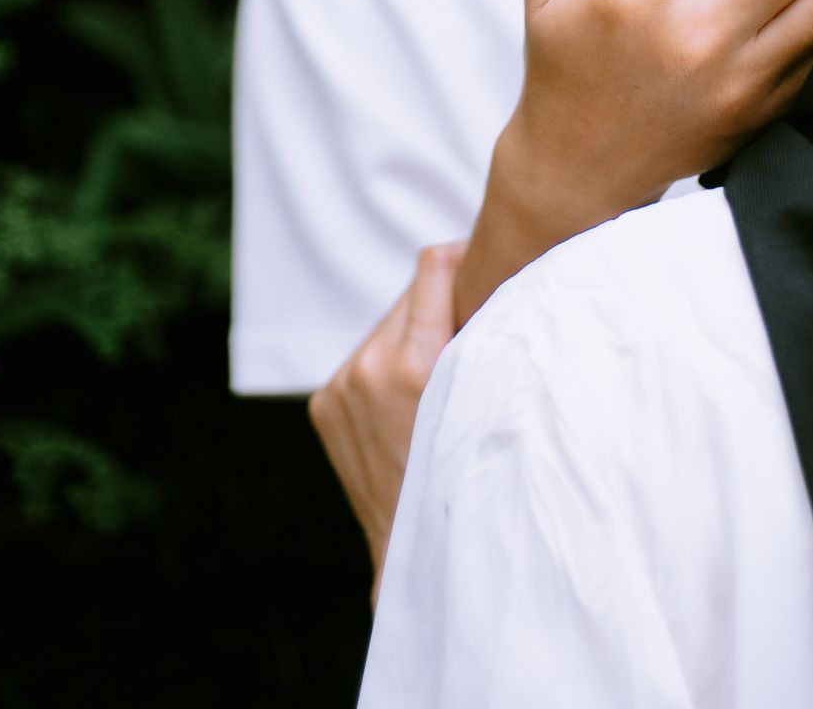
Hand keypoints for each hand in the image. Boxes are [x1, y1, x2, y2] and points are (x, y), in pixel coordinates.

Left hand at [308, 240, 466, 606]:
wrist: (413, 556)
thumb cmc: (470, 480)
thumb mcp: (488, 404)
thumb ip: (484, 339)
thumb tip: (488, 273)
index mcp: (414, 366)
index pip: (434, 266)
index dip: (463, 257)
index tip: (485, 261)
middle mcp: (367, 368)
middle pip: (411, 293)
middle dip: (442, 299)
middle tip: (476, 313)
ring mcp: (340, 386)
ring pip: (388, 325)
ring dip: (414, 332)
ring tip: (444, 364)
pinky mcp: (325, 403)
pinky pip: (365, 356)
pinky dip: (389, 361)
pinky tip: (410, 395)